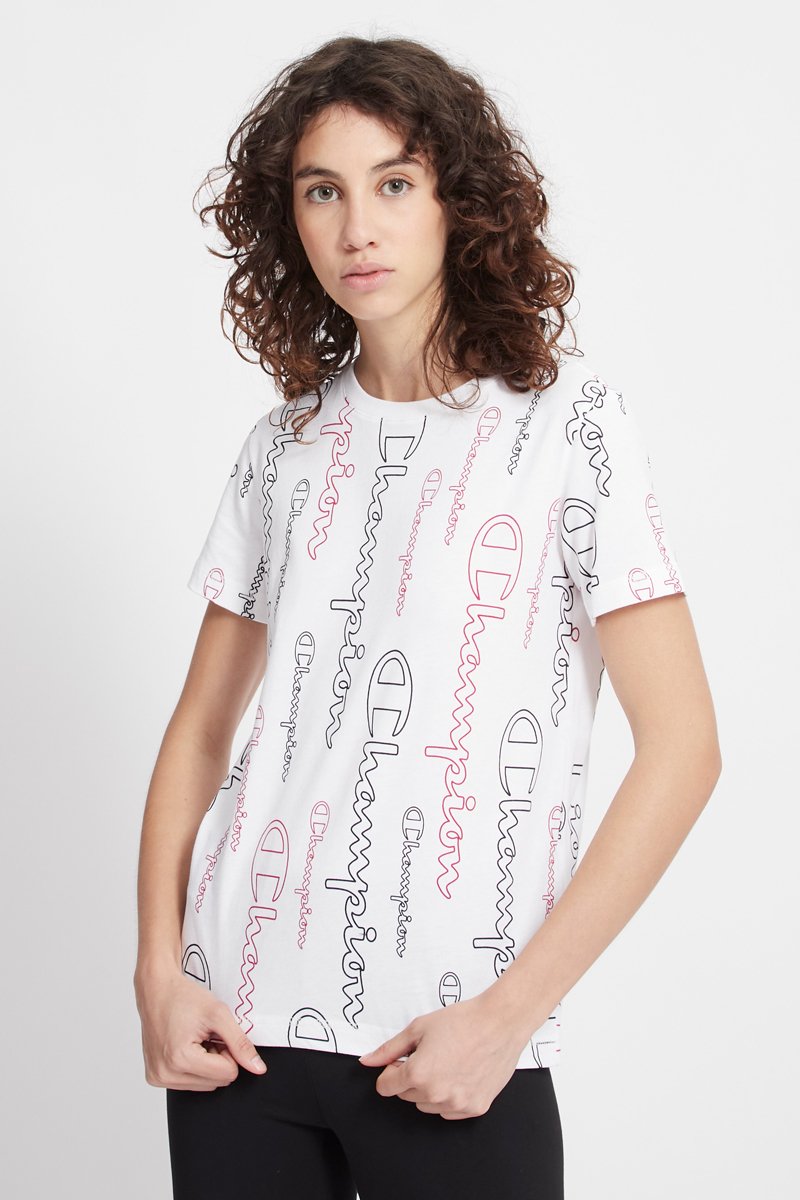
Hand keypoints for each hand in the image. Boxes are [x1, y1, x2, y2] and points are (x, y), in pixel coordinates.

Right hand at [134, 966, 267, 1090]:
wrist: (156, 989)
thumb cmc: (183, 997)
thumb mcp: (219, 1014)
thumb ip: (241, 1043)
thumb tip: (258, 1068)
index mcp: (180, 1059)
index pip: (227, 1074)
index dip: (228, 1051)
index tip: (216, 1033)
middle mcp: (165, 1073)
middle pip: (217, 1083)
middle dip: (217, 1058)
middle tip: (206, 1035)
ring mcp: (158, 1077)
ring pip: (205, 1086)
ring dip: (206, 1064)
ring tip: (195, 1039)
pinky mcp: (155, 1077)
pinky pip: (189, 1083)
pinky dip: (193, 1066)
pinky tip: (185, 1046)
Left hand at [357, 993, 528, 1118]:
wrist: (500, 1023)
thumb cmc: (463, 1021)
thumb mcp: (419, 1028)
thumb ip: (389, 1048)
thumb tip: (367, 1061)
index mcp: (418, 1074)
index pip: (386, 1087)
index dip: (391, 1071)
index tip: (400, 1061)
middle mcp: (436, 1094)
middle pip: (406, 1095)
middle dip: (411, 1078)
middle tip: (429, 1055)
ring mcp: (456, 1104)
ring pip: (427, 1106)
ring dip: (430, 1089)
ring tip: (446, 1063)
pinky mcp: (474, 1108)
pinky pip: (449, 1111)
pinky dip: (450, 1097)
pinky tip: (460, 1074)